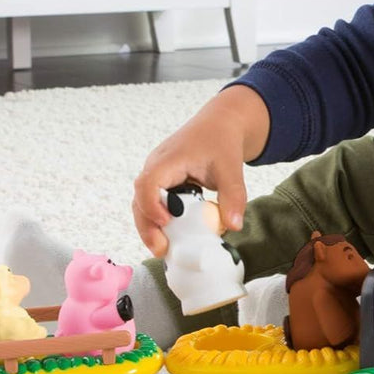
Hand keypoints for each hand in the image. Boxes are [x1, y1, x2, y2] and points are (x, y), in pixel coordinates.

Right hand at [132, 85, 269, 256]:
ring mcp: (157, 173)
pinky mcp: (162, 181)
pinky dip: (159, 219)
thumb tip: (234, 226)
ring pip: (142, 203)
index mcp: (169, 159)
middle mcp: (156, 166)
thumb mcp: (231, 168)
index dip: (151, 205)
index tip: (166, 221)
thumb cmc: (222, 141)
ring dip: (150, 226)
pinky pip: (153, 202)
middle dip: (147, 226)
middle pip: (139, 199)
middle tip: (162, 249)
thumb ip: (233, 196)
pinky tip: (171, 236)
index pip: (148, 183)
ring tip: (164, 249)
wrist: (220, 124)